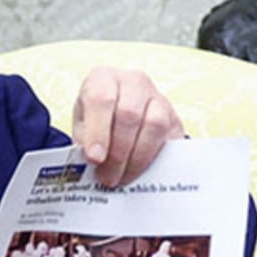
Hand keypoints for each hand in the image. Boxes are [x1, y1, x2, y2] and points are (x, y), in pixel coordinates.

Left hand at [72, 66, 185, 187]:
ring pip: (154, 125)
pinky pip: (171, 138)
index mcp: (103, 78)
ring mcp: (158, 97)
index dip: (98, 131)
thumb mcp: (81, 125)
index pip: (101, 99)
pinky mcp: (175, 116)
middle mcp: (133, 82)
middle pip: (129, 115)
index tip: (94, 159)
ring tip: (122, 178)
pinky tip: (142, 173)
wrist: (118, 111)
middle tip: (108, 178)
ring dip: (137, 158)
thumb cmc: (95, 118)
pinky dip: (156, 158)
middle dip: (117, 153)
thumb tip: (95, 164)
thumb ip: (85, 141)